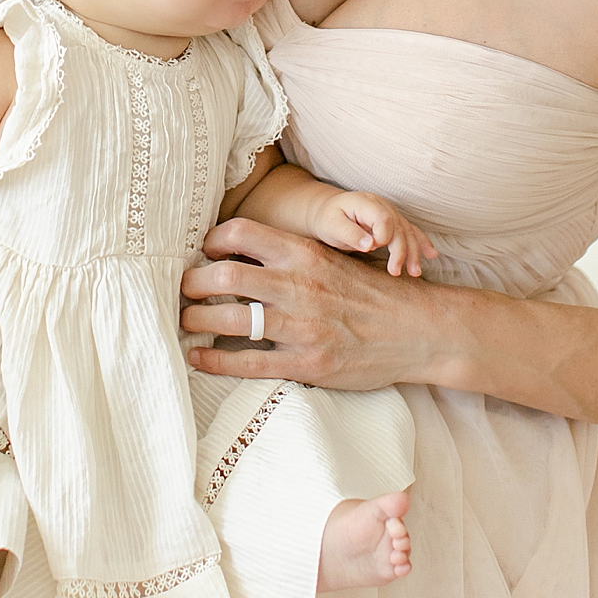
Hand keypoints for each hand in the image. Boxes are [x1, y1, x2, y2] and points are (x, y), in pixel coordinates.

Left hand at [181, 216, 453, 389]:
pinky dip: (215, 358)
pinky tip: (199, 357)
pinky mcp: (305, 364)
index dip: (211, 241)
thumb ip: (294, 259)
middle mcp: (299, 286)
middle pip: (224, 276)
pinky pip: (247, 362)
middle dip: (192, 283)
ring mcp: (301, 327)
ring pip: (230, 318)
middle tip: (181, 290)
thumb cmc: (371, 295)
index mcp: (305, 255)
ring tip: (185, 322)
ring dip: (196, 320)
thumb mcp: (333, 262)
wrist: (416, 331)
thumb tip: (244, 256)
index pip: (242, 233)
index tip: (201, 254)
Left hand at [306, 188, 436, 276]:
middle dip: (401, 251)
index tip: (372, 249)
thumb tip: (370, 244)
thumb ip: (350, 233)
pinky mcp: (393, 223)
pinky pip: (411, 231)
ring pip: (408, 231)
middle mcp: (382, 206)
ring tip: (415, 272)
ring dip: (414, 252)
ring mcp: (390, 213)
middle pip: (399, 227)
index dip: (383, 236)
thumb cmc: (328, 219)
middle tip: (395, 272)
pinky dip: (422, 242)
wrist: (327, 211)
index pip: (384, 219)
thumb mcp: (332, 225)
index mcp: (366, 203)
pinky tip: (431, 254)